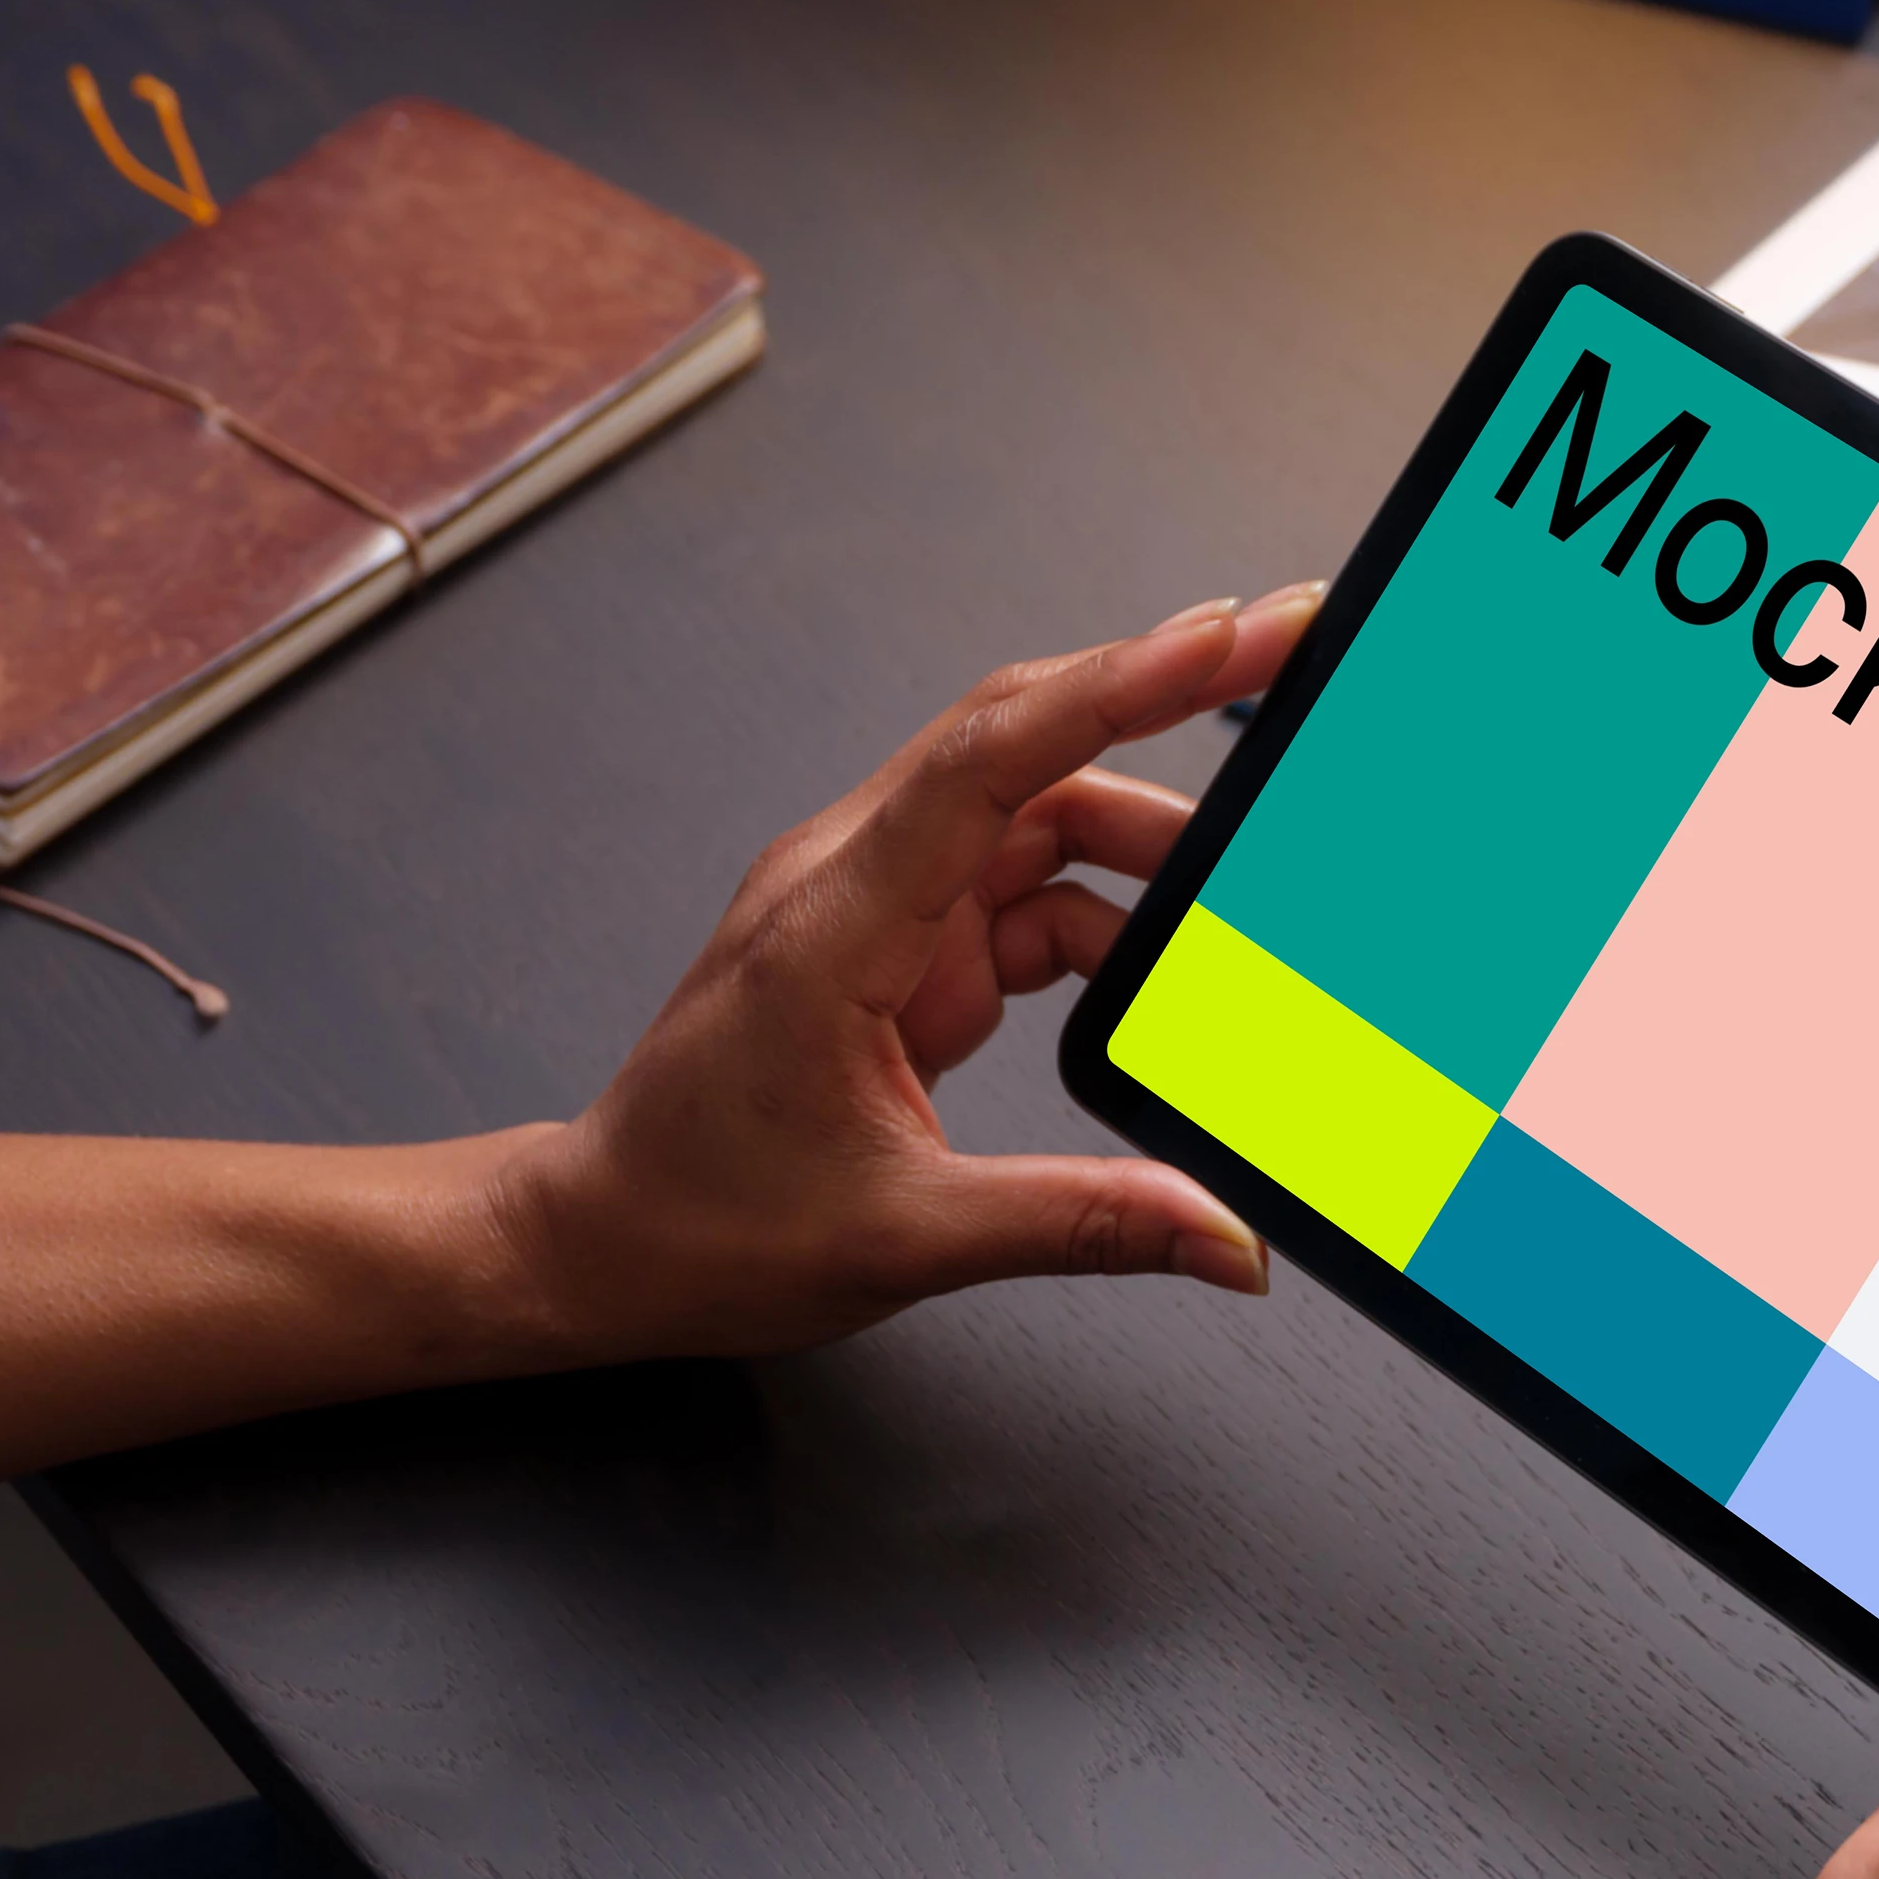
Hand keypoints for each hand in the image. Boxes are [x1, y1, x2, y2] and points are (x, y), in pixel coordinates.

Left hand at [488, 585, 1321, 1361]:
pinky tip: (1173, 970)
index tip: (1227, 633)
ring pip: (1040, 816)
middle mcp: (855, 880)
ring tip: (1248, 890)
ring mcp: (879, 906)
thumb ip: (1082, 1222)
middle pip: (1028, 744)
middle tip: (1277, 654)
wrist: (602, 1244)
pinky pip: (1032, 894)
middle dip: (1160, 693)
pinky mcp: (904, 949)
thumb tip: (1221, 1234)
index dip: (1121, 684)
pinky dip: (1115, 920)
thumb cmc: (700, 1220)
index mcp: (836, 921)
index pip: (994, 758)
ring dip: (1149, 844)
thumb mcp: (907, 1238)